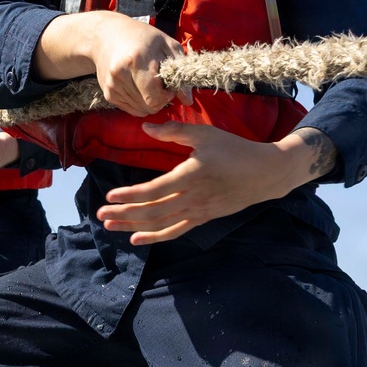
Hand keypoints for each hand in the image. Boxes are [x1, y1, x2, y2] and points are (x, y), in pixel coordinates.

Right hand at [35, 10, 191, 114]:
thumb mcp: (167, 45)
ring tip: (149, 82)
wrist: (107, 35)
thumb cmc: (142, 37)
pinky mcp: (108, 94)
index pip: (155, 98)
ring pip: (141, 110)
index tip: (168, 84)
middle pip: (149, 107)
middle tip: (160, 83)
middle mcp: (120, 75)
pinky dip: (140, 102)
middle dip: (160, 99)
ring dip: (150, 101)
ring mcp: (112, 86)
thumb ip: (180, 72)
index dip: (167, 95)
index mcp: (137, 61)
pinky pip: (132, 110)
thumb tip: (188, 101)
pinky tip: (139, 86)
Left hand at [96, 123, 336, 243]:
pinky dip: (154, 237)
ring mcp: (197, 212)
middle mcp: (192, 198)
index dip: (131, 195)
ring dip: (133, 226)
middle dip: (124, 213)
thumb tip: (145, 127)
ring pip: (160, 224)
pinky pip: (174, 231)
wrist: (265, 173)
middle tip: (101, 213)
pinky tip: (136, 239)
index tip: (111, 194)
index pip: (154, 190)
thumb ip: (174, 131)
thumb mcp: (205, 134)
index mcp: (190, 175)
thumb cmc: (234, 149)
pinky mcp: (202, 219)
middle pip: (152, 211)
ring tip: (110, 226)